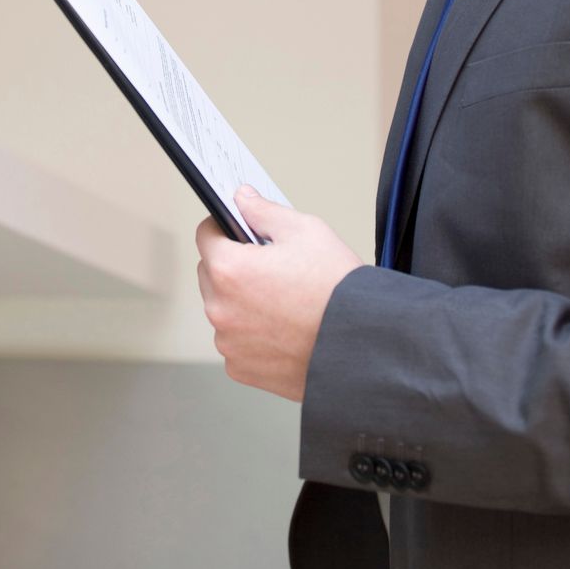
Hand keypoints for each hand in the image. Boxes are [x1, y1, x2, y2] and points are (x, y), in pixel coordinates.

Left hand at [195, 185, 364, 401]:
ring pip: (224, 310)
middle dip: (232, 266)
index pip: (206, 235)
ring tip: (281, 302)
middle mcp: (221, 308)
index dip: (224, 227)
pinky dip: (251, 335)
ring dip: (240, 302)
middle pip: (211, 274)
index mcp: (229, 269)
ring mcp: (229, 342)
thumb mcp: (305, 231)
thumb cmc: (337, 290)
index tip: (238, 231)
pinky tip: (282, 328)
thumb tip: (242, 199)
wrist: (363, 345)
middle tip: (270, 268)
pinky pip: (236, 342)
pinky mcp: (242, 369)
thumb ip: (263, 211)